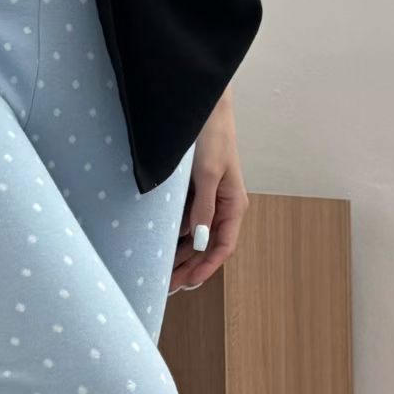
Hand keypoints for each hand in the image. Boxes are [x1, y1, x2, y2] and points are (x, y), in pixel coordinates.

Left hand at [170, 92, 248, 292]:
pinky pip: (185, 222)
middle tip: (168, 286)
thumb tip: (201, 240)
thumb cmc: (211, 136)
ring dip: (180, 256)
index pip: (223, 246)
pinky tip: (160, 247)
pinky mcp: (193, 193)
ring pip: (195, 238)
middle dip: (190, 268)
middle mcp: (222, 207)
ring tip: (162, 273)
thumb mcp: (206, 173)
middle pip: (207, 247)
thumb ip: (204, 207)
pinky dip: (174, 237)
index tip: (189, 284)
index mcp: (233, 205)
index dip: (207, 267)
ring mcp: (207, 200)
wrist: (201, 107)